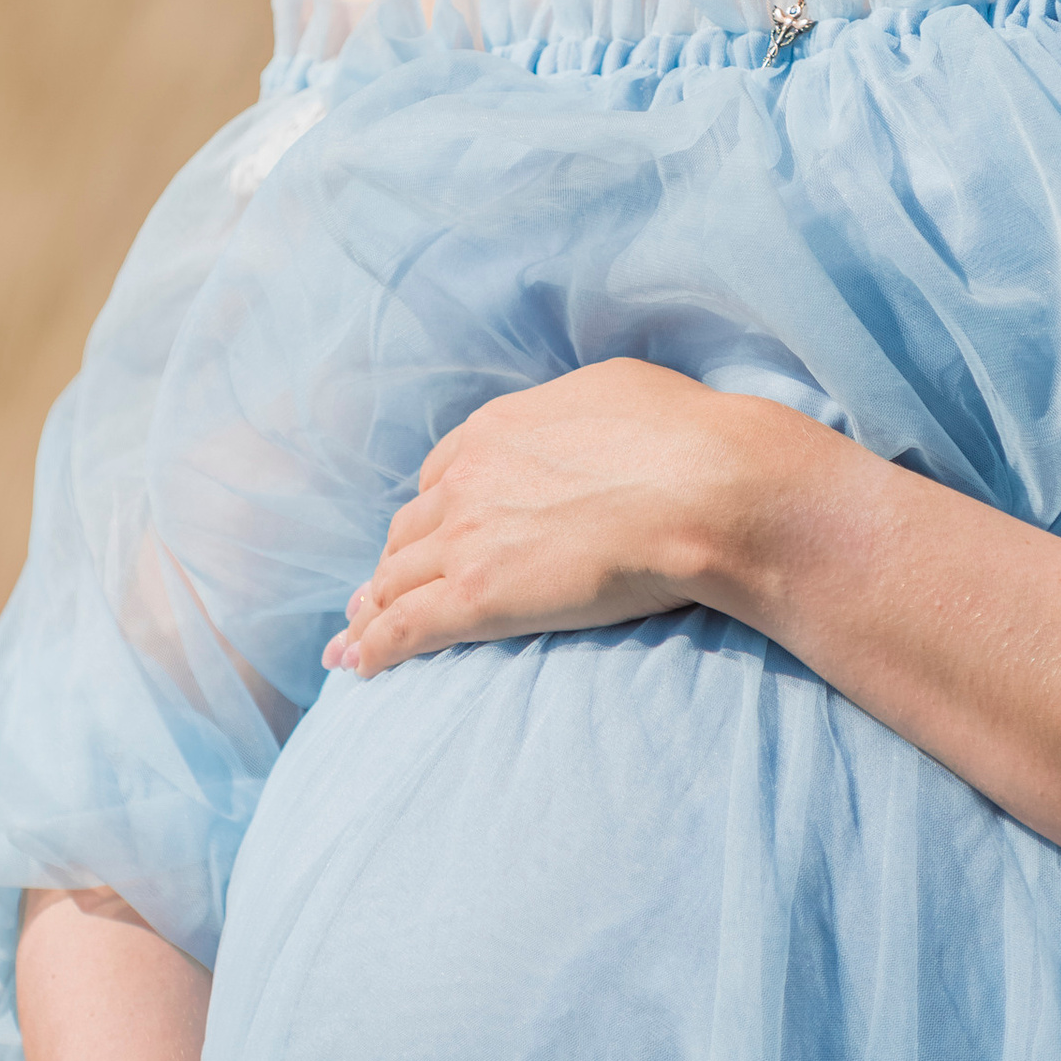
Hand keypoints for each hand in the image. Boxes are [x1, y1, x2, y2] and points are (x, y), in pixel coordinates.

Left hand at [323, 359, 788, 675]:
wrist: (706, 487)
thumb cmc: (685, 437)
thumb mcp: (616, 393)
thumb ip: (576, 413)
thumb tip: (584, 419)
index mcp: (498, 430)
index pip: (441, 477)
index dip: (429, 513)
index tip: (426, 537)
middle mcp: (469, 478)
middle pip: (410, 530)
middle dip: (392, 564)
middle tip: (376, 596)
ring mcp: (468, 538)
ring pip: (395, 579)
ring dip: (371, 609)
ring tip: (354, 640)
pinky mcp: (479, 597)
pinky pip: (406, 626)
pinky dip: (374, 647)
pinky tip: (358, 668)